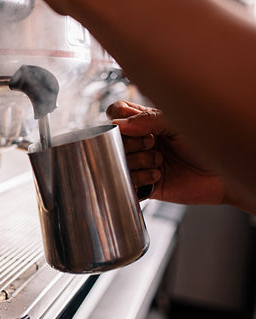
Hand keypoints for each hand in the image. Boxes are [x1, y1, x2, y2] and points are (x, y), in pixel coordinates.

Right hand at [107, 100, 226, 204]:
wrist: (224, 175)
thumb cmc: (209, 144)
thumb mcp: (177, 124)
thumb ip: (148, 119)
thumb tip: (118, 125)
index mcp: (147, 122)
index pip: (117, 114)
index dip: (117, 119)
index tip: (129, 126)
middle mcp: (141, 141)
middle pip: (113, 139)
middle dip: (131, 142)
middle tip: (153, 143)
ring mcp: (141, 163)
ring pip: (118, 161)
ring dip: (138, 161)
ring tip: (159, 162)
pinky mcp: (145, 185)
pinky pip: (127, 182)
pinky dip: (139, 179)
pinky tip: (157, 176)